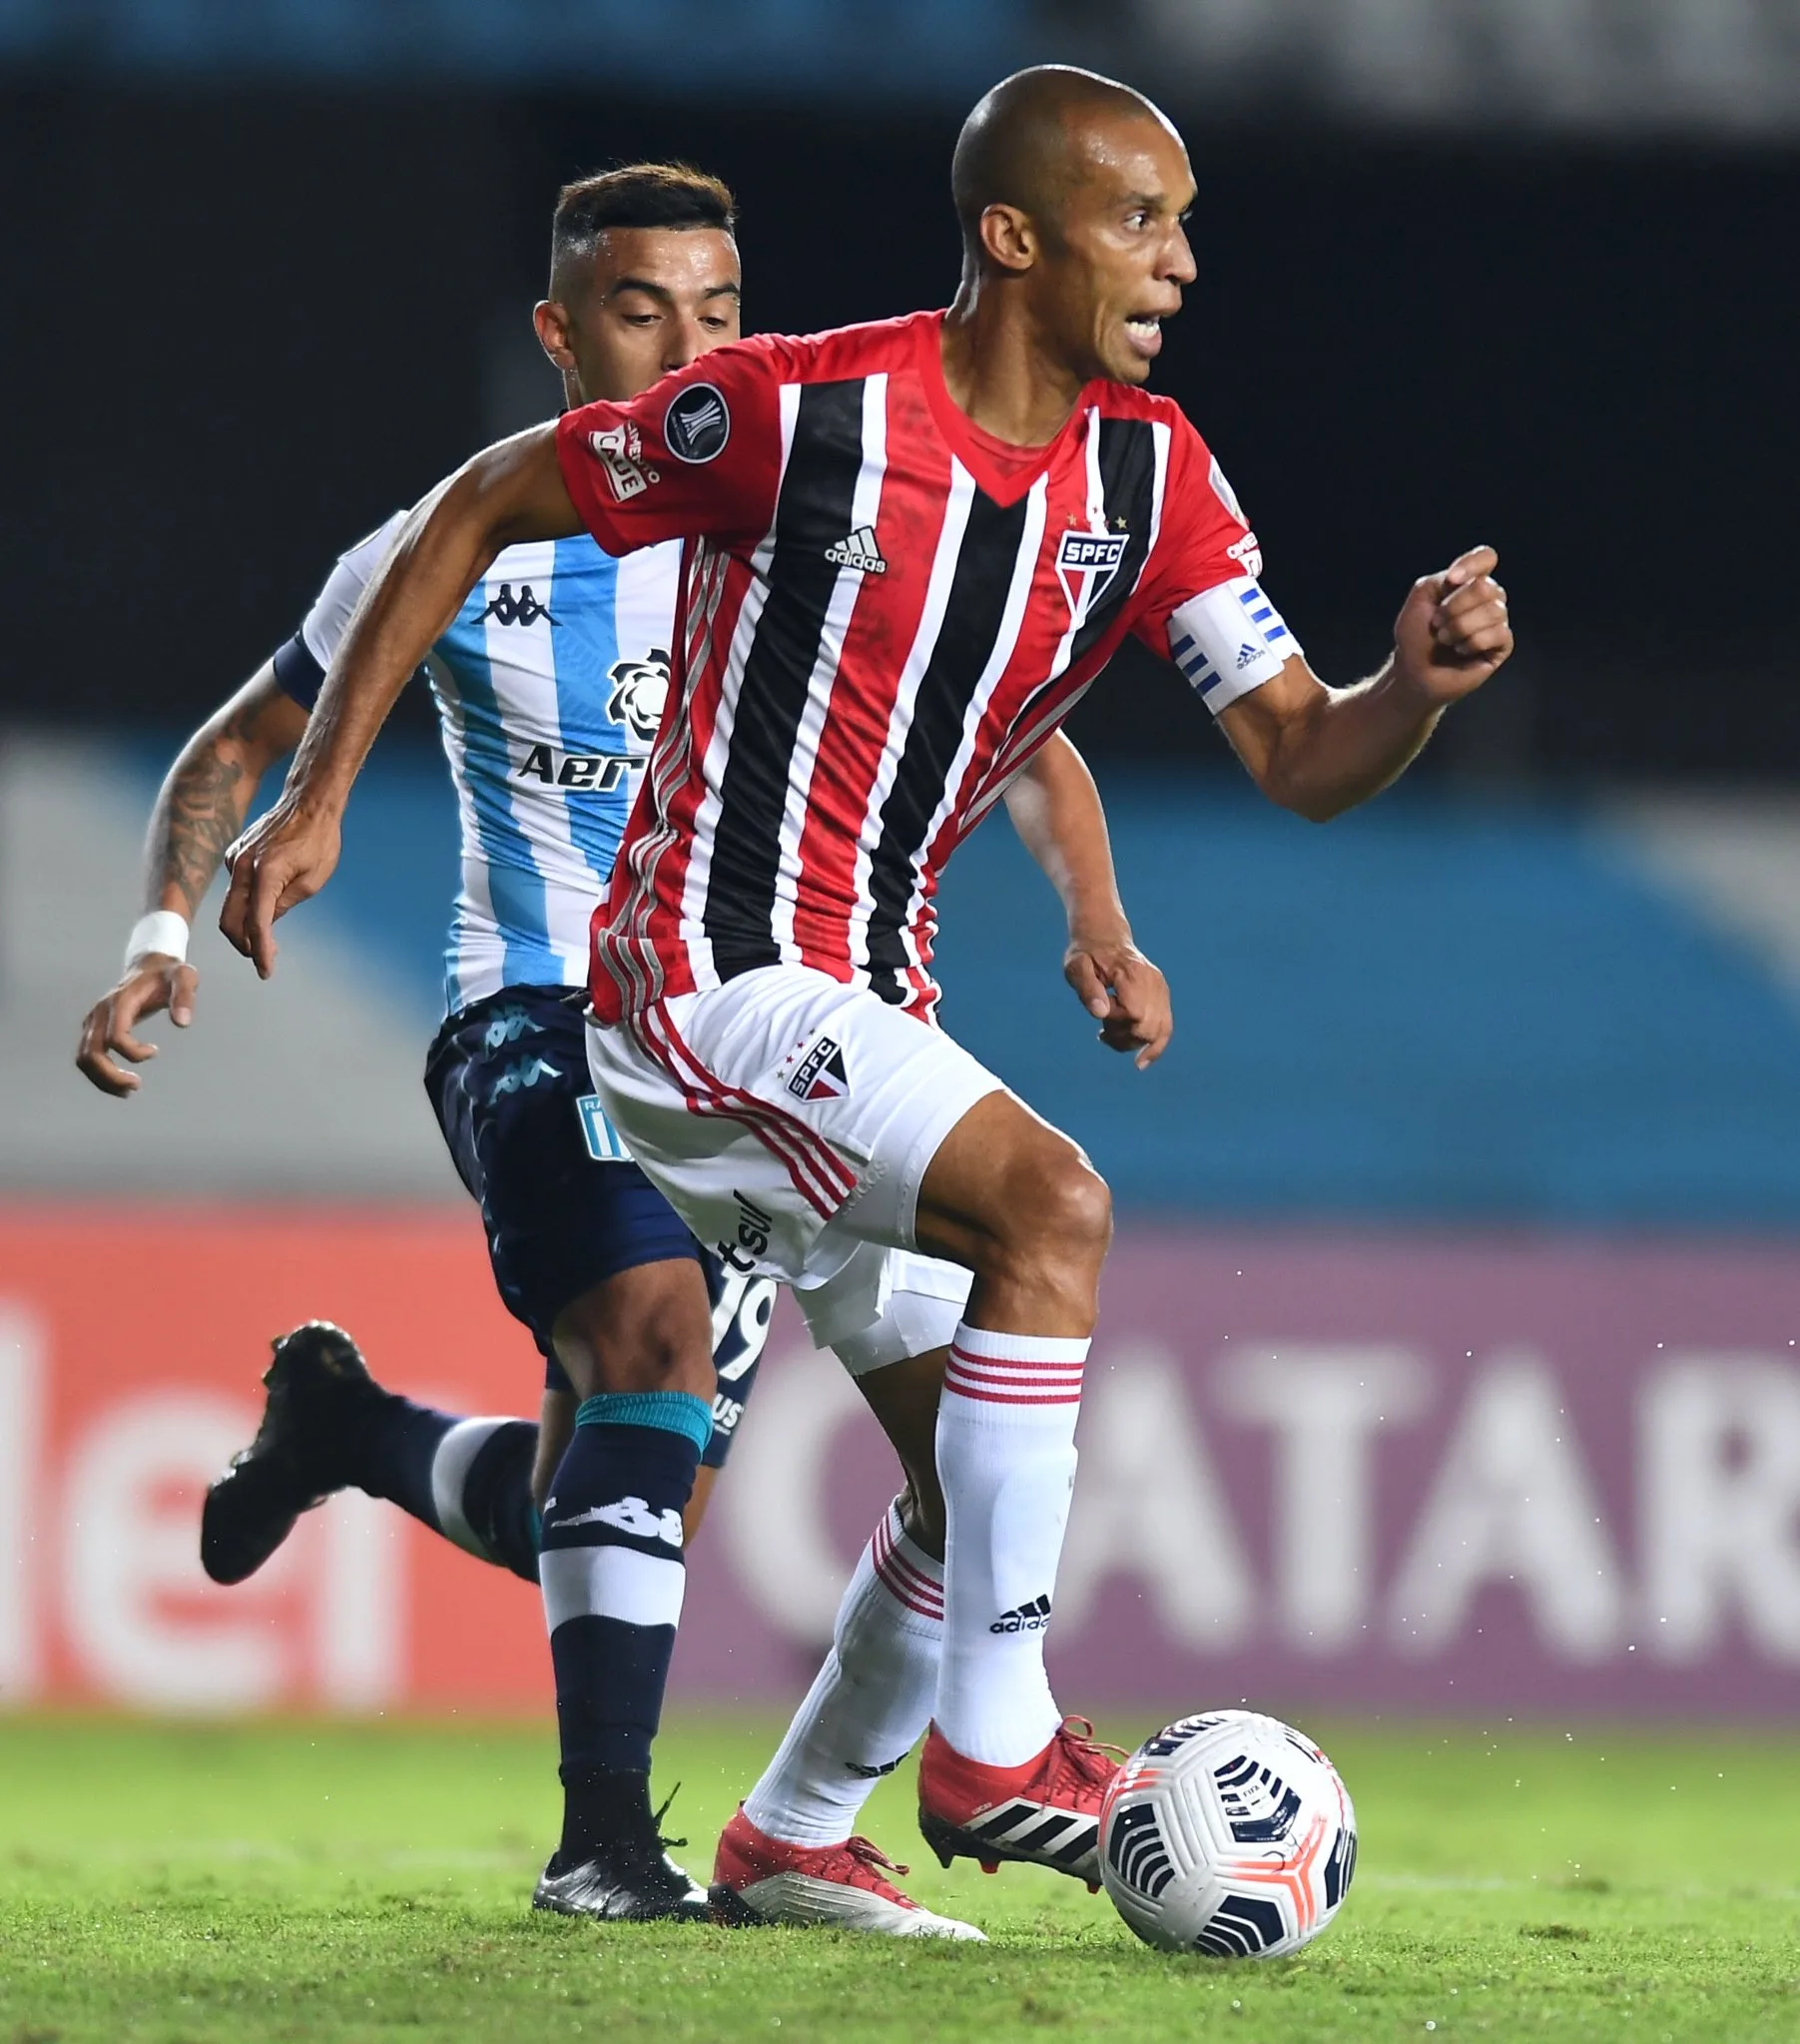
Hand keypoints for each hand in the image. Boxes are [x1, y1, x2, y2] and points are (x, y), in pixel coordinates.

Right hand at [75, 954, 199, 1096]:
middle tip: (136, 1086)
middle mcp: (100, 1012)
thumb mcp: (184, 977)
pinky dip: (99, 1074)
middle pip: (91, 1053)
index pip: (114, 1036)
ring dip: (103, 1080)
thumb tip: (182, 1023)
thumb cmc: (168, 974)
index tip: (155, 1051)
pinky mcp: (93, 1028)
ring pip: (83, 1058)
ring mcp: (93, 1020)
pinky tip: (121, 1083)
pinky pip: (86, 1056)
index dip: (134, 1052)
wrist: (149, 966)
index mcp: (120, 1001)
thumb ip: (185, 996)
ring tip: (129, 1090)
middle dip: (111, 1076)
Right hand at [218, 794, 341, 976]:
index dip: (260, 952)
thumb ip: (286, 904)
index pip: (257, 924)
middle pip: (230, 920)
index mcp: (265, 873)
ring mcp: (235, 859)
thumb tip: (267, 925)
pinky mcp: (235, 855)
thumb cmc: (319, 839)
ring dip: (245, 927)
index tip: (265, 971)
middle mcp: (242, 866)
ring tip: (268, 941)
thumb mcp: (313, 880)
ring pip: (230, 906)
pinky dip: (246, 905)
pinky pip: (235, 888)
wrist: (308, 801)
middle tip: (265, 958)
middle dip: (244, 944)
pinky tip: (265, 909)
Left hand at [1064, 933, 1172, 1070]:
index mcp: (1133, 974)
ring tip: (1109, 1034)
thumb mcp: (1076, 966)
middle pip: (1148, 1027)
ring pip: (1158, 1032)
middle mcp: (1154, 982)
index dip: (1116, 1021)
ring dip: (1132, 1042)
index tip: (1101, 1011)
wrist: (1104, 937)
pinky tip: (1141, 1062)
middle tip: (1102, 1030)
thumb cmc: (1086, 953)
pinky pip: (1166, 1028)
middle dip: (1123, 1036)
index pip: (1134, 1014)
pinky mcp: (1162, 996)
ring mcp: (1161, 989)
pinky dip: (1155, 1047)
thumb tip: (1101, 1014)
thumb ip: (1087, 988)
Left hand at [1392, 545, 1511, 705]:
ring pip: (1494, 610)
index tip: (1450, 581)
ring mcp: (1496, 621)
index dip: (1472, 564)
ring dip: (1460, 627)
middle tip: (1437, 624)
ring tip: (1445, 640)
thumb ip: (1440, 579)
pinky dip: (1473, 642)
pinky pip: (1499, 633)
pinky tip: (1461, 650)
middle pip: (1486, 586)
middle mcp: (1487, 599)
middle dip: (1454, 607)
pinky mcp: (1501, 645)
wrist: (1414, 672)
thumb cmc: (1415, 636)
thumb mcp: (1419, 599)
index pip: (1487, 557)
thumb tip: (1466, 580)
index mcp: (1468, 582)